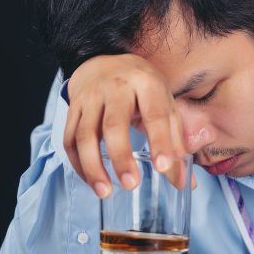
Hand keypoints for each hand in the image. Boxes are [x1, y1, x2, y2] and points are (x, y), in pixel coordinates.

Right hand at [64, 54, 189, 197]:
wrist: (104, 61)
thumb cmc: (141, 88)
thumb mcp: (165, 105)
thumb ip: (175, 143)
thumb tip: (184, 183)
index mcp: (146, 83)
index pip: (154, 114)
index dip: (159, 141)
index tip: (163, 167)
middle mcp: (116, 87)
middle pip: (113, 125)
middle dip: (121, 157)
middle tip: (131, 185)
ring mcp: (90, 97)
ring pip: (85, 135)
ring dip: (93, 167)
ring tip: (105, 192)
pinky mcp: (73, 108)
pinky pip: (69, 139)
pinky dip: (77, 164)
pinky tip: (90, 180)